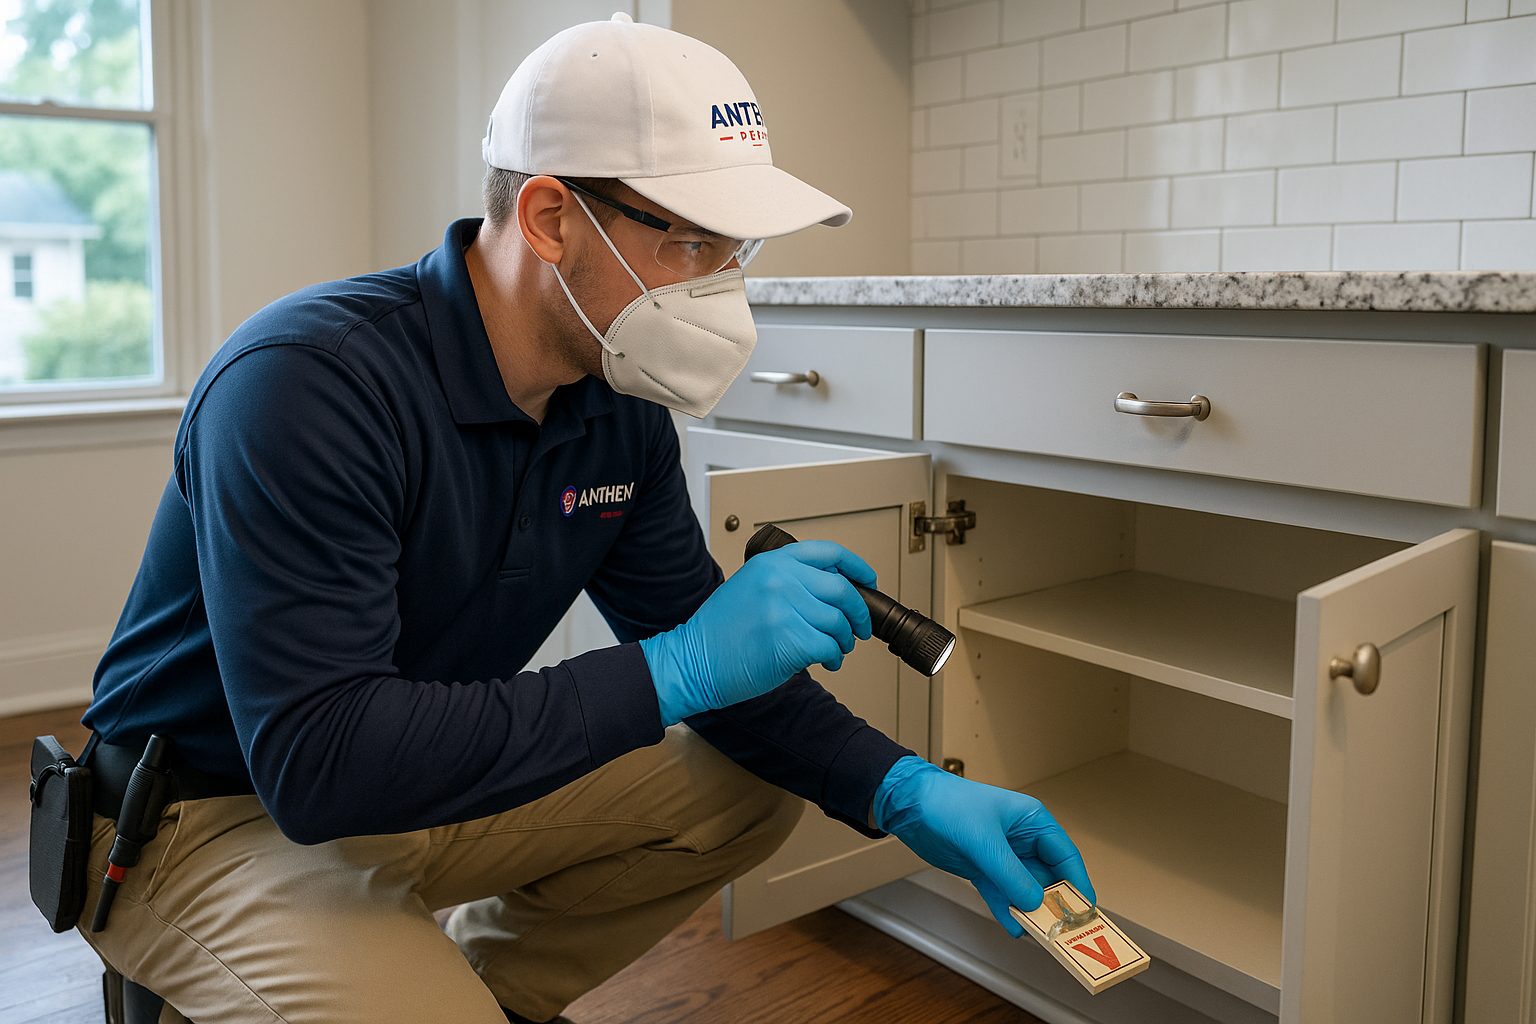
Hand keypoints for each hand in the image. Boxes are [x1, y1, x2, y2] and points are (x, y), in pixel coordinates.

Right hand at [640, 540, 875, 725]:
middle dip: (859, 612)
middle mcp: (781, 579)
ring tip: (836, 649)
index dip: (857, 566)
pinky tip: (827, 661)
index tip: (869, 580)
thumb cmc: (720, 631)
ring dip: (844, 640)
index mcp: (773, 562)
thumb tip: (833, 589)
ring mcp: (785, 609)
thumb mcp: (752, 586)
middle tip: (860, 627)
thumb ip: (788, 580)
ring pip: (838, 622)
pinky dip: (834, 657)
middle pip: (842, 590)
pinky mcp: (790, 640)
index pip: (829, 552)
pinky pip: (829, 646)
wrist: (694, 660)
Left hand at [873, 756, 1094, 937]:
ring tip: (1037, 933)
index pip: (1065, 856)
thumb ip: (1010, 872)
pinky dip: (1007, 912)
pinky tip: (1014, 927)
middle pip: (1049, 877)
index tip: (1085, 909)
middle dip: (1055, 903)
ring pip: (1026, 891)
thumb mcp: (983, 838)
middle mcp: (1022, 840)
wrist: (909, 805)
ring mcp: (1002, 858)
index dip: (1077, 883)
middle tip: (1062, 929)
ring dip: (1030, 912)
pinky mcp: (983, 871)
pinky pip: (1002, 896)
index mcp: (1032, 821)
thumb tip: (1034, 900)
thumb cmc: (947, 803)